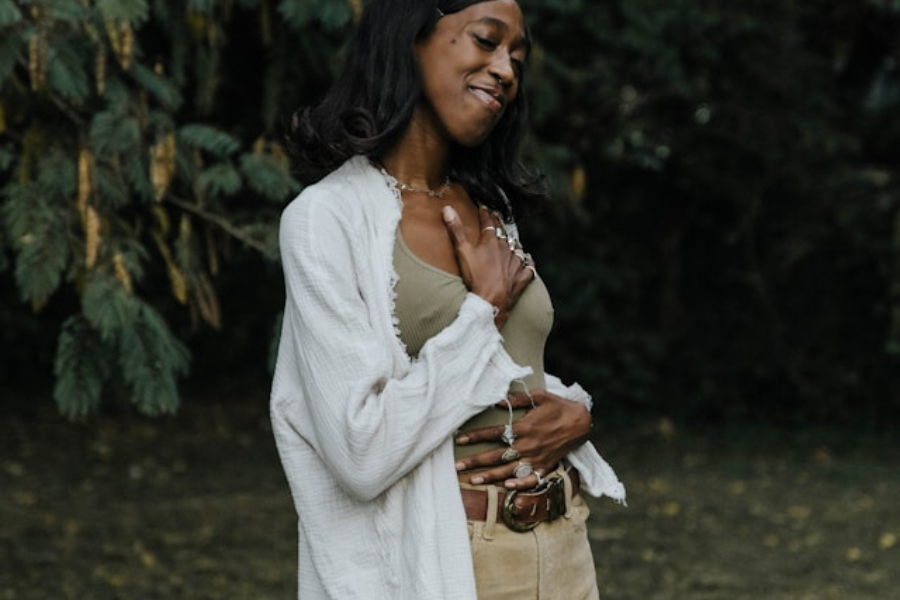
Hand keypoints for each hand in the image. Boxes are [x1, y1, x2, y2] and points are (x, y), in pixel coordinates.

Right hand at [442, 206, 534, 327]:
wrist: (491, 300)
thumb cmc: (476, 276)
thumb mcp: (462, 251)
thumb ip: (456, 230)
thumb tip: (448, 209)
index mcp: (492, 242)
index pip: (489, 223)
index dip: (486, 214)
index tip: (484, 208)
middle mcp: (506, 250)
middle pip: (504, 234)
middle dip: (499, 225)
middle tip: (496, 218)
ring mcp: (515, 264)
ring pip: (517, 249)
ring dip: (514, 243)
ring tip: (512, 240)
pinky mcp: (521, 278)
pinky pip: (528, 268)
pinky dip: (528, 263)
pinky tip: (528, 261)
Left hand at [454, 389, 591, 489]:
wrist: (581, 422)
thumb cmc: (557, 406)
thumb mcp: (539, 396)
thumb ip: (517, 398)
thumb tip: (497, 399)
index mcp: (524, 427)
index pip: (494, 432)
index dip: (476, 436)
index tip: (459, 439)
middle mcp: (528, 445)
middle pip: (496, 455)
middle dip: (475, 461)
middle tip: (456, 466)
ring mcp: (536, 458)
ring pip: (509, 470)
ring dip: (490, 476)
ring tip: (472, 480)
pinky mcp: (545, 467)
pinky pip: (531, 480)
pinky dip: (519, 485)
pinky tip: (505, 487)